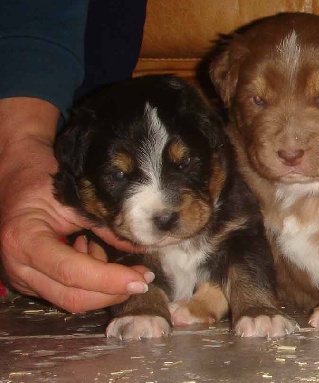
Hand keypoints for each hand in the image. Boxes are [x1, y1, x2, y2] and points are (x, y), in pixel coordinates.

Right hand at [0, 97, 150, 312]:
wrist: (13, 176)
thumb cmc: (43, 178)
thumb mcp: (78, 198)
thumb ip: (109, 225)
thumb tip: (146, 247)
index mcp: (24, 239)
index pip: (71, 272)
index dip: (110, 280)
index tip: (142, 278)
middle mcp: (17, 266)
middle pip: (72, 298)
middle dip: (113, 292)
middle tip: (143, 277)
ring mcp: (21, 278)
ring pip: (71, 301)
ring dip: (103, 289)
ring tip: (114, 259)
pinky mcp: (31, 282)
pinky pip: (66, 293)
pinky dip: (90, 283)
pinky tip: (93, 255)